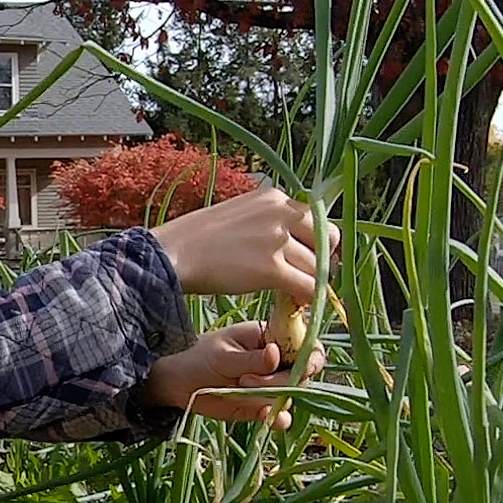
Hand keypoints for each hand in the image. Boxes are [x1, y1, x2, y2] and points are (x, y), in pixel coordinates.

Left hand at [141, 321, 326, 427]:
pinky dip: (278, 418)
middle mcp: (276, 361)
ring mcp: (270, 384)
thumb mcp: (223, 356)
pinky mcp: (261, 405)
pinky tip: (267, 417)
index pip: (304, 342)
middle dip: (284, 379)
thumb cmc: (199, 358)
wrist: (178, 384)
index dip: (310, 354)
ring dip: (275, 397)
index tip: (301, 364)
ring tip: (241, 388)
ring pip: (291, 393)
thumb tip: (277, 353)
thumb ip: (252, 359)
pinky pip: (279, 414)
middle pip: (303, 371)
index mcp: (269, 337)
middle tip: (249, 379)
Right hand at [146, 186, 333, 301]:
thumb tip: (292, 243)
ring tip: (295, 295)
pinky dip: (308, 299)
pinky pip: (307, 287)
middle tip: (307, 277)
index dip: (318, 242)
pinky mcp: (271, 269)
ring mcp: (277, 240)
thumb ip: (269, 221)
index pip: (317, 218)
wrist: (173, 254)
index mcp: (275, 197)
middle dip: (323, 260)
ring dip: (312, 283)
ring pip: (318, 267)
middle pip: (328, 239)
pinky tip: (297, 305)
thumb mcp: (241, 214)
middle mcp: (281, 213)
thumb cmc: (198, 238)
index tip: (309, 258)